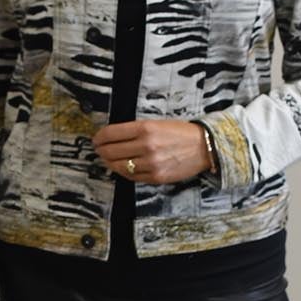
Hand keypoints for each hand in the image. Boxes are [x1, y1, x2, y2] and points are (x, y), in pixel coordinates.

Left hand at [92, 118, 213, 184]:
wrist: (204, 147)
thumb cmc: (180, 133)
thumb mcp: (157, 123)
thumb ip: (135, 131)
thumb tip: (112, 138)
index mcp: (146, 128)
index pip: (112, 134)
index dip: (99, 137)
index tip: (96, 139)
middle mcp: (147, 146)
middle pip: (112, 151)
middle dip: (101, 150)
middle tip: (99, 150)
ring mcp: (151, 164)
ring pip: (119, 166)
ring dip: (110, 163)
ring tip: (107, 159)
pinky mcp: (156, 177)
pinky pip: (132, 177)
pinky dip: (124, 172)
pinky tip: (122, 167)